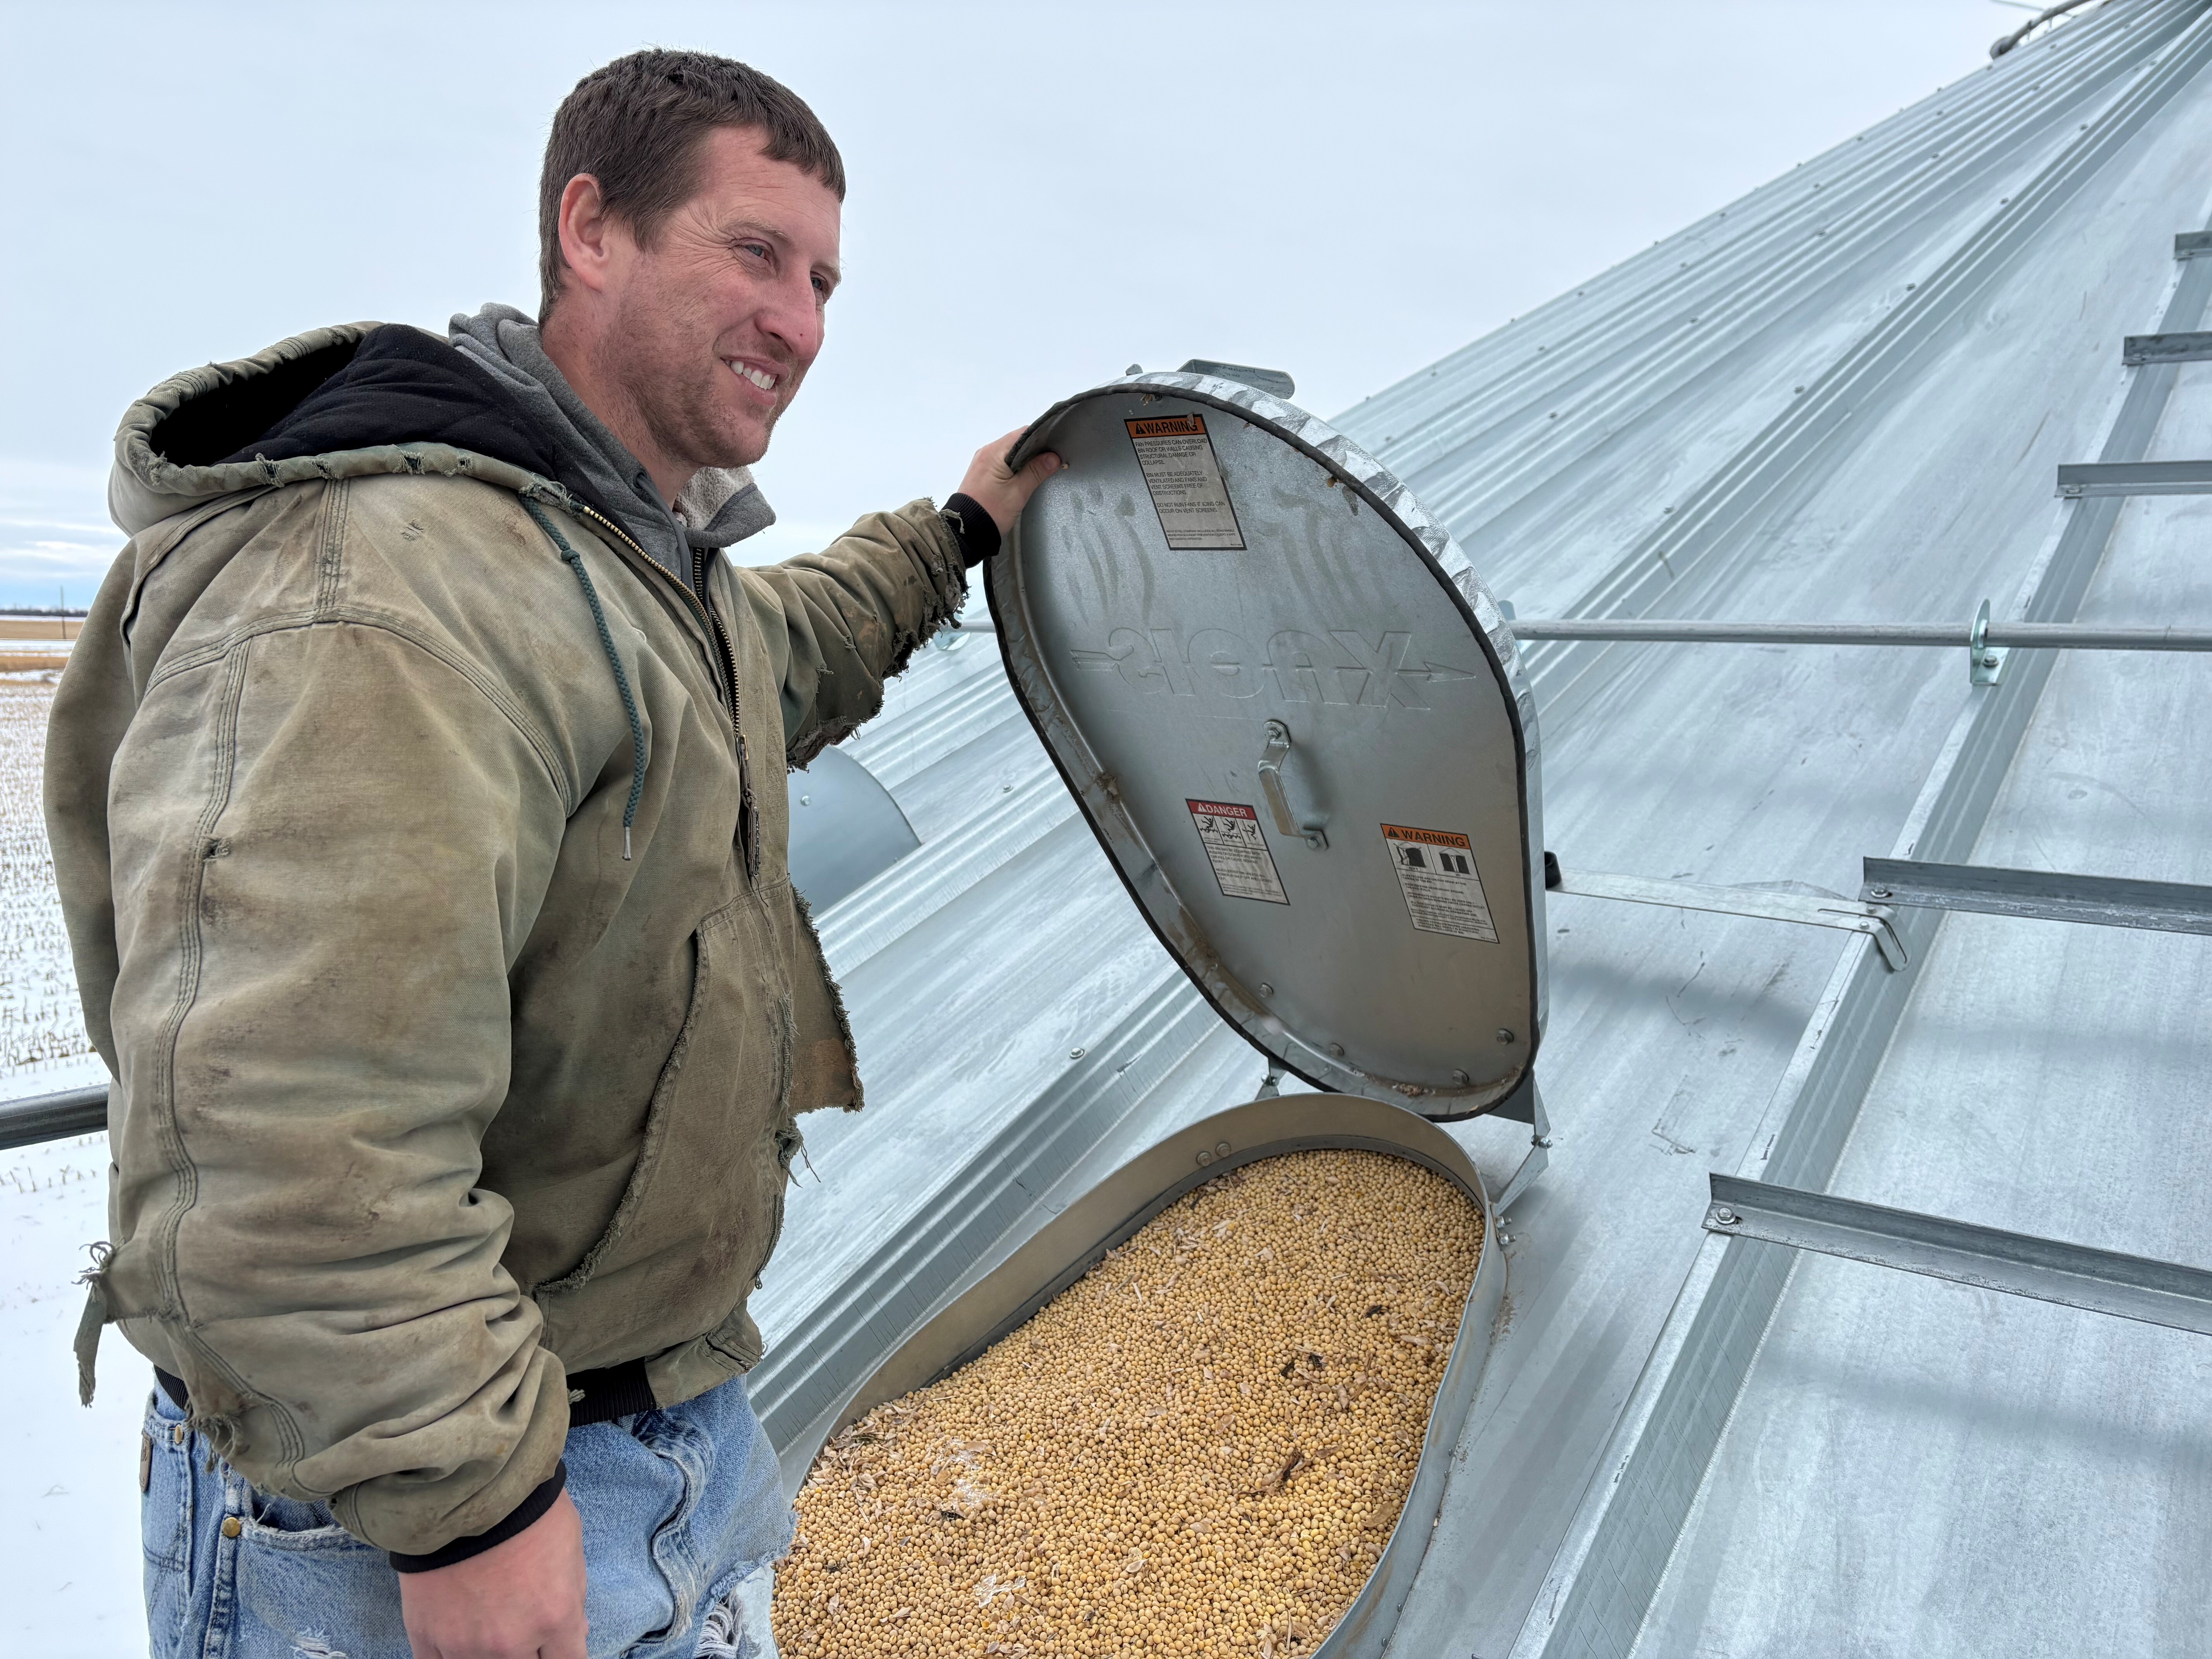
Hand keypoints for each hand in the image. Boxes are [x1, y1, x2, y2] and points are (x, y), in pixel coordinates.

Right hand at [398, 1488, 586, 1658]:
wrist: (463, 1484)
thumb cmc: (526, 1509)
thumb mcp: (570, 1549)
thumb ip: (572, 1600)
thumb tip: (574, 1634)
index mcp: (554, 1618)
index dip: (564, 1655)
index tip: (556, 1646)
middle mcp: (510, 1642)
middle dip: (529, 1652)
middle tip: (522, 1628)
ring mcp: (464, 1643)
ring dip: (490, 1654)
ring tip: (490, 1624)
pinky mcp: (426, 1635)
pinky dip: (452, 1655)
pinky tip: (459, 1637)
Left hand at [956, 428, 1062, 536]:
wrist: (967, 530)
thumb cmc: (991, 511)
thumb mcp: (1018, 492)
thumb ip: (1036, 471)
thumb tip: (1053, 458)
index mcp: (994, 452)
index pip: (1023, 433)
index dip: (1041, 438)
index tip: (1054, 448)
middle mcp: (986, 452)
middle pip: (1016, 442)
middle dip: (1035, 449)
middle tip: (1051, 460)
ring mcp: (982, 462)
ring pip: (1010, 452)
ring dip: (1025, 458)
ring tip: (1040, 468)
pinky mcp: (982, 472)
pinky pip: (1002, 461)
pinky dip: (1014, 465)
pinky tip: (1024, 475)